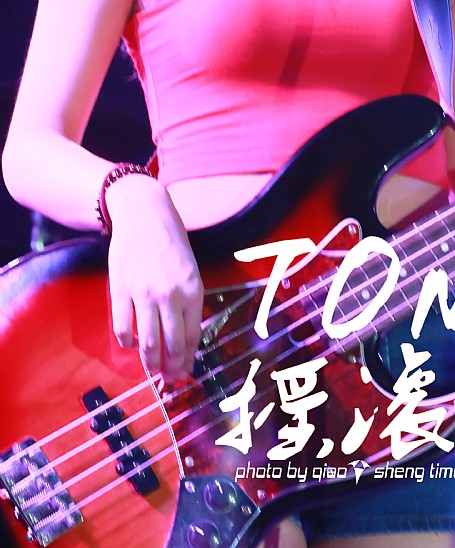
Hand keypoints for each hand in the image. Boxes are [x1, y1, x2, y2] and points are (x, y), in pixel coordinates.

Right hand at [106, 175, 204, 382]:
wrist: (144, 214)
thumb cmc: (171, 239)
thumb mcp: (190, 267)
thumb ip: (188, 298)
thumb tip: (185, 331)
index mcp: (193, 288)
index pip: (192, 334)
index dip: (188, 358)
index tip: (185, 372)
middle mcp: (171, 294)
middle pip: (171, 343)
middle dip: (171, 367)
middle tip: (169, 379)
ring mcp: (144, 293)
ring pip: (148, 341)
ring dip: (150, 362)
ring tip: (151, 370)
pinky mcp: (121, 290)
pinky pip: (123, 327)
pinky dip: (127, 342)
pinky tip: (131, 344)